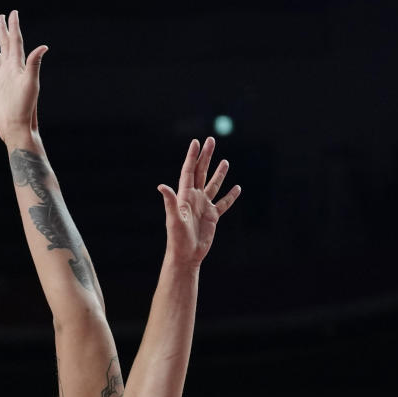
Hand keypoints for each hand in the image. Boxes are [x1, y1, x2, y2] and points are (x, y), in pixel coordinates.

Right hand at [0, 10, 46, 142]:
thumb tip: (43, 46)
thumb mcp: (30, 84)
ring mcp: (0, 82)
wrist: (17, 129)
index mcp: (17, 67)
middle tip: (0, 17)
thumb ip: (33, 64)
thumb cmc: (25, 109)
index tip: (13, 13)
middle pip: (6, 46)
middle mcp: (9, 71)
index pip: (16, 42)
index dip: (14, 27)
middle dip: (3, 31)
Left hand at [158, 137, 239, 265]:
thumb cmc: (177, 239)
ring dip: (219, 174)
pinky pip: (223, 203)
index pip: (188, 171)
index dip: (192, 156)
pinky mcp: (212, 217)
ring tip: (225, 162)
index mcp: (185, 196)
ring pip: (213, 186)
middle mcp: (194, 198)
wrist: (186, 255)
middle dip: (206, 157)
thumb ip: (170, 201)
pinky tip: (237, 188)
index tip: (196, 142)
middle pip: (201, 173)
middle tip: (211, 140)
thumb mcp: (174, 219)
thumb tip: (161, 186)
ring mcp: (204, 207)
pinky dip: (230, 196)